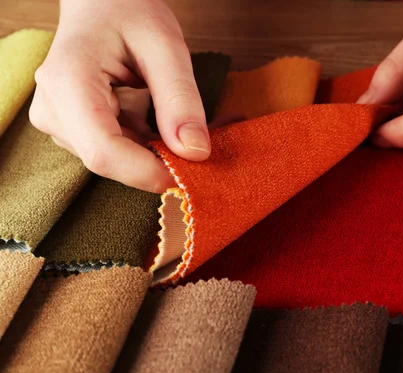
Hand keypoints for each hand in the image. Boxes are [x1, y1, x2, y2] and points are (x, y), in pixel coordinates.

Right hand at [30, 0, 210, 192]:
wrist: (101, 1)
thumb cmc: (128, 11)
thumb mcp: (165, 47)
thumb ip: (180, 99)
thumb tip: (195, 152)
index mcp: (69, 82)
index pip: (104, 152)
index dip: (150, 172)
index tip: (191, 172)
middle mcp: (54, 109)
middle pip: (110, 161)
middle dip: (157, 161)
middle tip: (195, 142)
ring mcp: (59, 122)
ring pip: (115, 161)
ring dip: (153, 151)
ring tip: (173, 119)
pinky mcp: (72, 128)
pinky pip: (114, 151)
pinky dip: (144, 144)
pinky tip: (157, 121)